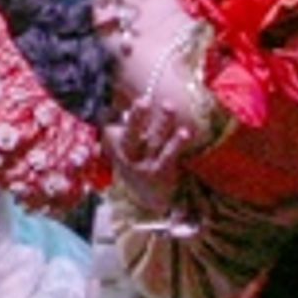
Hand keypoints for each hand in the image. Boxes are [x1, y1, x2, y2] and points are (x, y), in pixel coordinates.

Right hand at [106, 96, 194, 212]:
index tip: (129, 98)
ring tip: (169, 106)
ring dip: (162, 122)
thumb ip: (120, 124)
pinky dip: (176, 144)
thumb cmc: (137, 160)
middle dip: (136, 116)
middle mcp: (128, 153)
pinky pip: (168, 155)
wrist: (145, 199)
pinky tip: (184, 132)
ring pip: (153, 140)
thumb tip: (117, 100)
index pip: (113, 125)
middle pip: (130, 133)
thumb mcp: (123, 144)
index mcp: (116, 142)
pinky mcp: (159, 172)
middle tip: (144, 100)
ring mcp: (143, 163)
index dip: (118, 113)